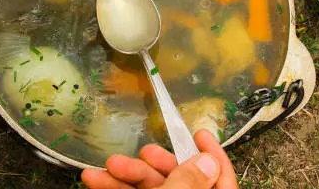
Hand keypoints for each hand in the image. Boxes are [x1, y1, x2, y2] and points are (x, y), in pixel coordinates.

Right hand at [82, 130, 238, 188]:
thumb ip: (188, 183)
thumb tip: (206, 161)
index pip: (222, 179)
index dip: (213, 155)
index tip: (199, 133)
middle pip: (180, 180)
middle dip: (156, 164)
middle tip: (142, 153)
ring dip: (127, 176)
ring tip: (107, 167)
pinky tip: (96, 181)